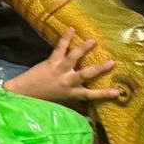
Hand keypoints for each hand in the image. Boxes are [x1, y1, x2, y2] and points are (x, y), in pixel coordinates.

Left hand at [3, 30, 122, 106]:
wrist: (24, 92)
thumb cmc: (44, 98)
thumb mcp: (63, 103)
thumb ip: (76, 104)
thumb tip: (91, 114)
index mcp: (72, 93)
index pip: (91, 95)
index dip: (105, 94)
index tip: (119, 93)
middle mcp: (68, 81)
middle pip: (86, 74)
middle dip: (100, 69)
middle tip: (112, 62)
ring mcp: (59, 70)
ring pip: (74, 57)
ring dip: (84, 48)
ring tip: (93, 40)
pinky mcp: (51, 61)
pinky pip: (60, 48)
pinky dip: (66, 38)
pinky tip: (71, 29)